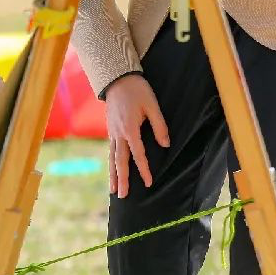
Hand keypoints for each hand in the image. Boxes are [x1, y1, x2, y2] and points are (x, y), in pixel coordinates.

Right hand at [104, 74, 168, 197]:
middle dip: (122, 179)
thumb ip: (159, 126)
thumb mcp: (152, 105)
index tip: (149, 183)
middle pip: (119, 161)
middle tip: (122, 196)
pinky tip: (112, 170)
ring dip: (113, 175)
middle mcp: (118, 133)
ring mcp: (112, 132)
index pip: (138, 154)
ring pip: (112, 157)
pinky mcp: (110, 129)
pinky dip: (110, 162)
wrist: (117, 78)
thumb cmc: (137, 90)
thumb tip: (165, 145)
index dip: (144, 169)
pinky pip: (110, 150)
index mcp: (130, 129)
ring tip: (113, 190)